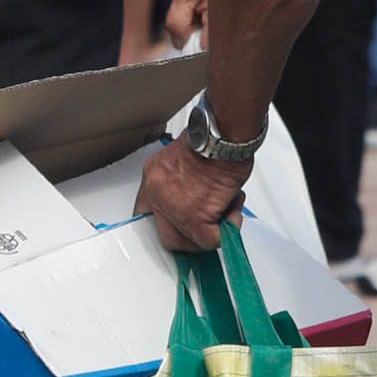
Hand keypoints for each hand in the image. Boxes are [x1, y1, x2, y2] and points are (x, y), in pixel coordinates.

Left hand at [135, 137, 245, 254]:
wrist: (224, 135)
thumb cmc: (213, 139)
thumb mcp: (184, 156)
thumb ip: (181, 181)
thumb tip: (194, 199)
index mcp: (153, 176)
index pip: (145, 215)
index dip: (167, 225)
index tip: (180, 228)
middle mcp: (158, 193)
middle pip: (167, 236)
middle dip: (191, 237)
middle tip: (208, 227)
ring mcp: (174, 207)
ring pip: (189, 241)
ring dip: (213, 230)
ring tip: (226, 208)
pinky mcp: (194, 216)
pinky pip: (210, 240)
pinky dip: (227, 230)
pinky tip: (232, 210)